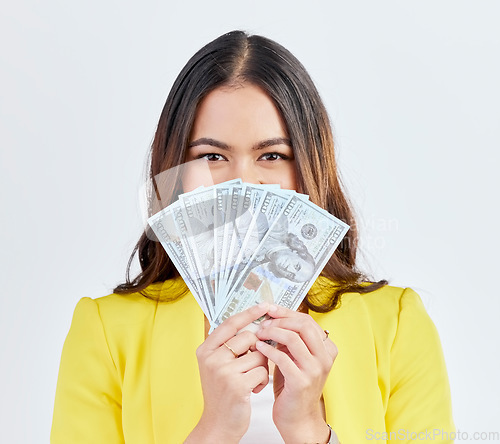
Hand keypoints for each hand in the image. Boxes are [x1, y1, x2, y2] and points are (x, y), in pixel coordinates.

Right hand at [185, 303, 269, 443]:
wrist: (217, 425)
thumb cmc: (222, 392)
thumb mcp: (218, 365)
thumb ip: (230, 345)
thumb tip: (255, 323)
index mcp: (205, 349)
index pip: (231, 323)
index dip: (249, 313)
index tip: (265, 305)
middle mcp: (211, 358)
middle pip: (249, 337)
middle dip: (258, 349)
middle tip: (251, 364)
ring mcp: (223, 371)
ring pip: (259, 355)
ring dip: (261, 367)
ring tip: (249, 380)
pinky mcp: (236, 385)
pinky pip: (262, 371)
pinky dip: (262, 381)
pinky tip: (252, 390)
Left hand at [255, 304, 337, 443]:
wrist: (297, 418)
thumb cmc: (293, 386)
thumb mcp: (296, 357)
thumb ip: (291, 339)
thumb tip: (274, 317)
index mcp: (327, 349)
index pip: (307, 320)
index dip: (286, 312)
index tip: (270, 309)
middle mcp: (325, 358)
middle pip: (303, 325)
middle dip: (280, 320)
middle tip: (263, 323)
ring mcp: (315, 370)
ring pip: (293, 338)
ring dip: (272, 332)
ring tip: (259, 334)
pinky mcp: (301, 382)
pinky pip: (282, 358)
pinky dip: (268, 349)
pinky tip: (258, 348)